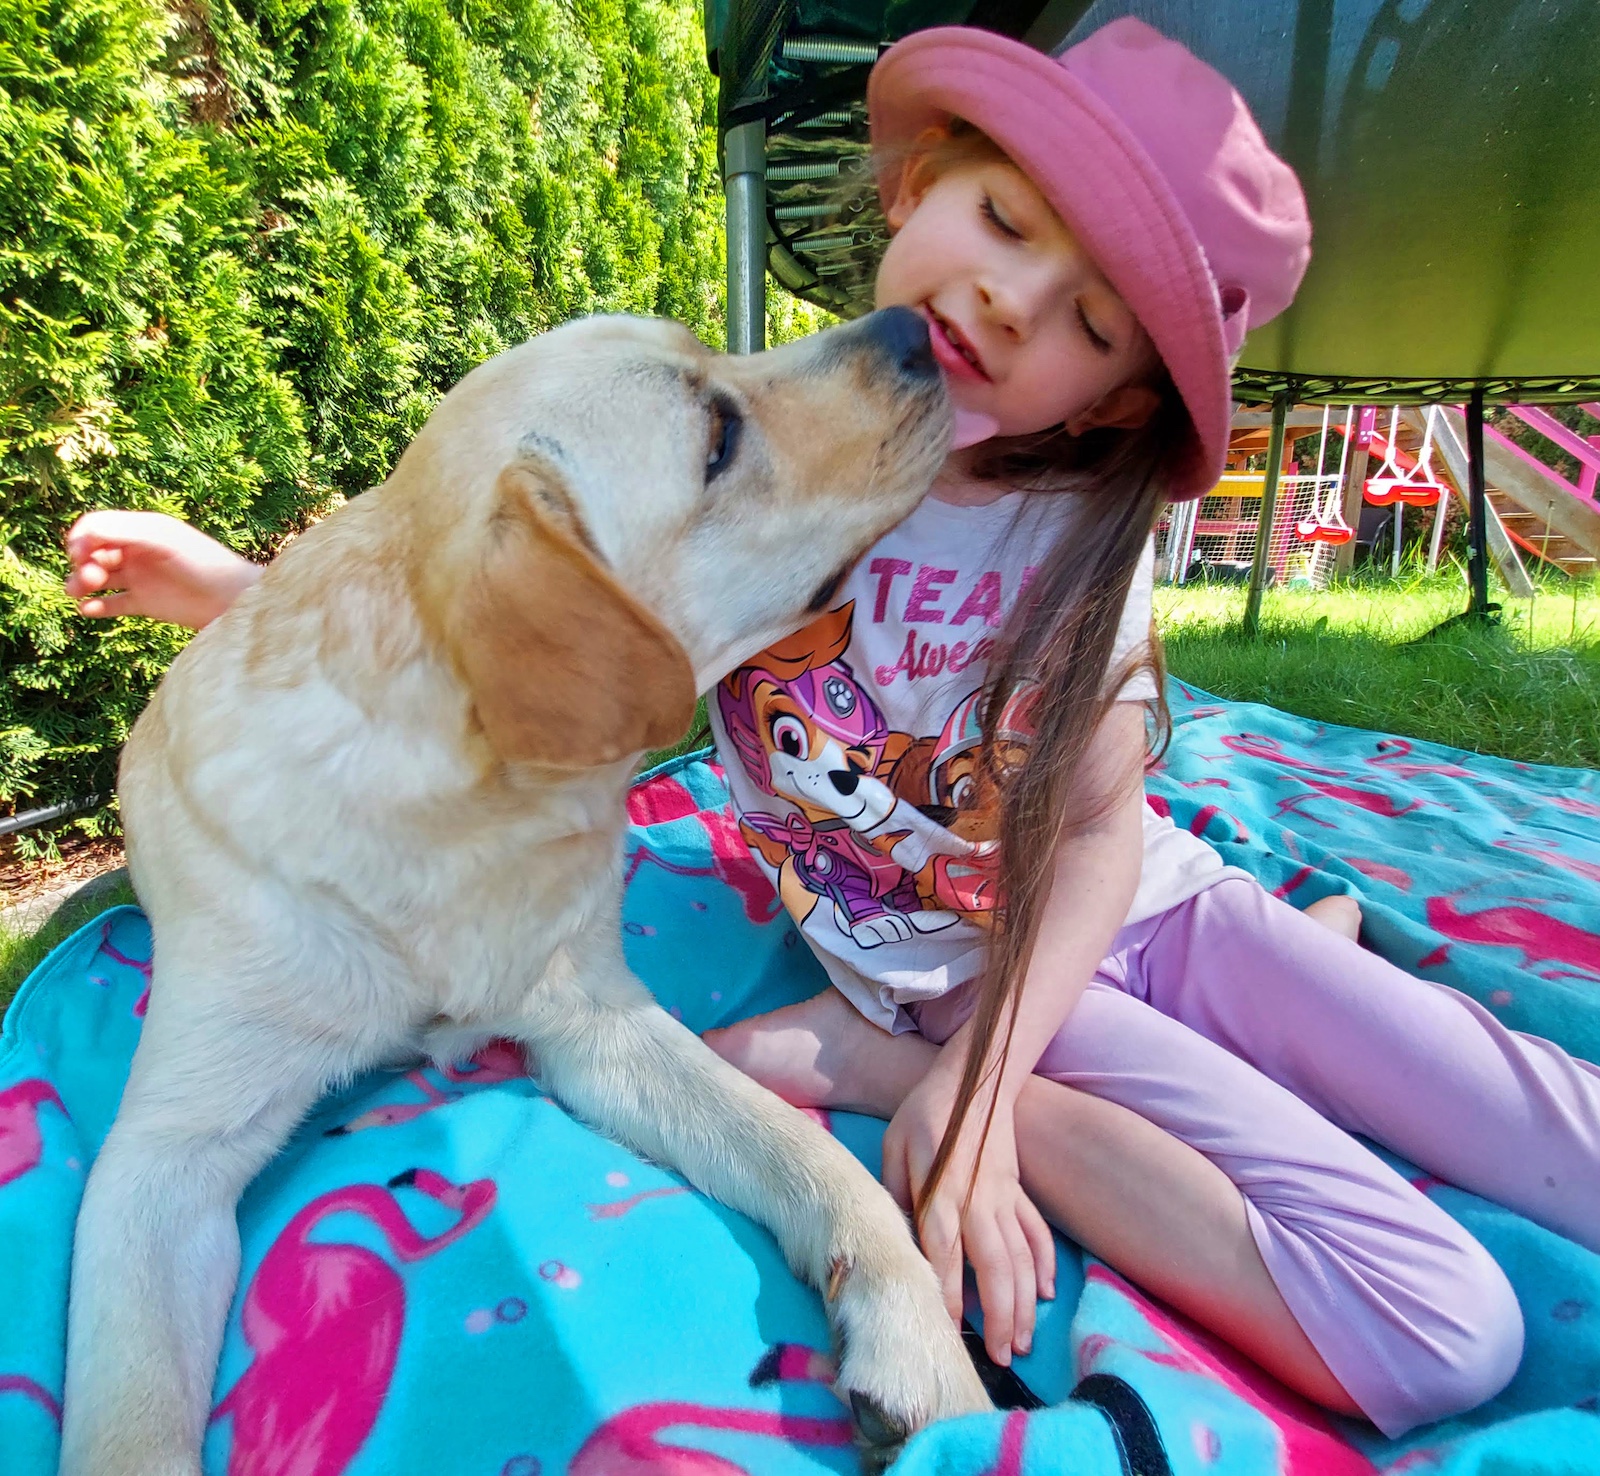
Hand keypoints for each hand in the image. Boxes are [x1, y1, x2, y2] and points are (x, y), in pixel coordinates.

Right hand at [64, 511, 262, 628]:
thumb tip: (83, 534)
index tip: (80, 552)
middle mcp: (138, 552)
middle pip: (92, 553)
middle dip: (83, 562)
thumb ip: (124, 531)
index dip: (80, 538)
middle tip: (92, 577)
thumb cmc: (204, 563)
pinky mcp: (146, 604)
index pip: (96, 528)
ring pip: (97, 579)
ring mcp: (141, 579)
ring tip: (78, 592)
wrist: (234, 600)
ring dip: (80, 583)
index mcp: (142, 530)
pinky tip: (87, 609)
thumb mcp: (163, 540)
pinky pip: (112, 605)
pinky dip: (96, 606)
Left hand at [881, 1062, 1055, 1365]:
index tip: (953, 1333)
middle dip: (1003, 1317)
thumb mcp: (894, 1146)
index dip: (950, 1296)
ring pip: (1022, 1258)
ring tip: (1025, 1342)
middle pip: (996, 1268)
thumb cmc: (925, 1112)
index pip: (946, 1254)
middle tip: (1005, 1359)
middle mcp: (980, 1201)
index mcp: (943, 1191)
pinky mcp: (1019, 1190)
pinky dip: (1045, 1264)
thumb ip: (895, 1194)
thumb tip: (895, 1239)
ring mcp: (1006, 1197)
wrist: (975, 1076)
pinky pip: (1037, 1233)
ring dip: (1026, 1303)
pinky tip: (1048, 1292)